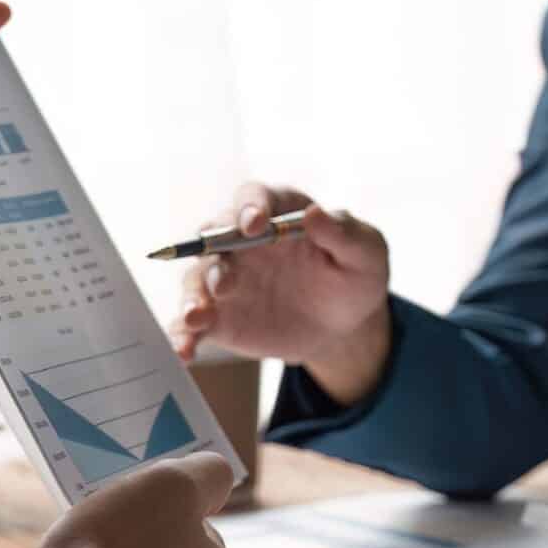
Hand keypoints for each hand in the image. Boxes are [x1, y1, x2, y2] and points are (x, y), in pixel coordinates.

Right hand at [170, 183, 392, 403]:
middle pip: (213, 235)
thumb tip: (315, 213)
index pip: (255, 197)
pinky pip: (192, 323)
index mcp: (278, 213)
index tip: (255, 224)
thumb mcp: (365, 254)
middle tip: (226, 281)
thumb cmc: (355, 277)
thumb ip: (342, 233)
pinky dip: (182, 334)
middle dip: (213, 253)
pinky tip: (183, 350)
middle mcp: (241, 241)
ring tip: (196, 316)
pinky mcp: (218, 316)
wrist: (344, 327)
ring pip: (197, 279)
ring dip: (193, 295)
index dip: (251, 207)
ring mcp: (225, 278)